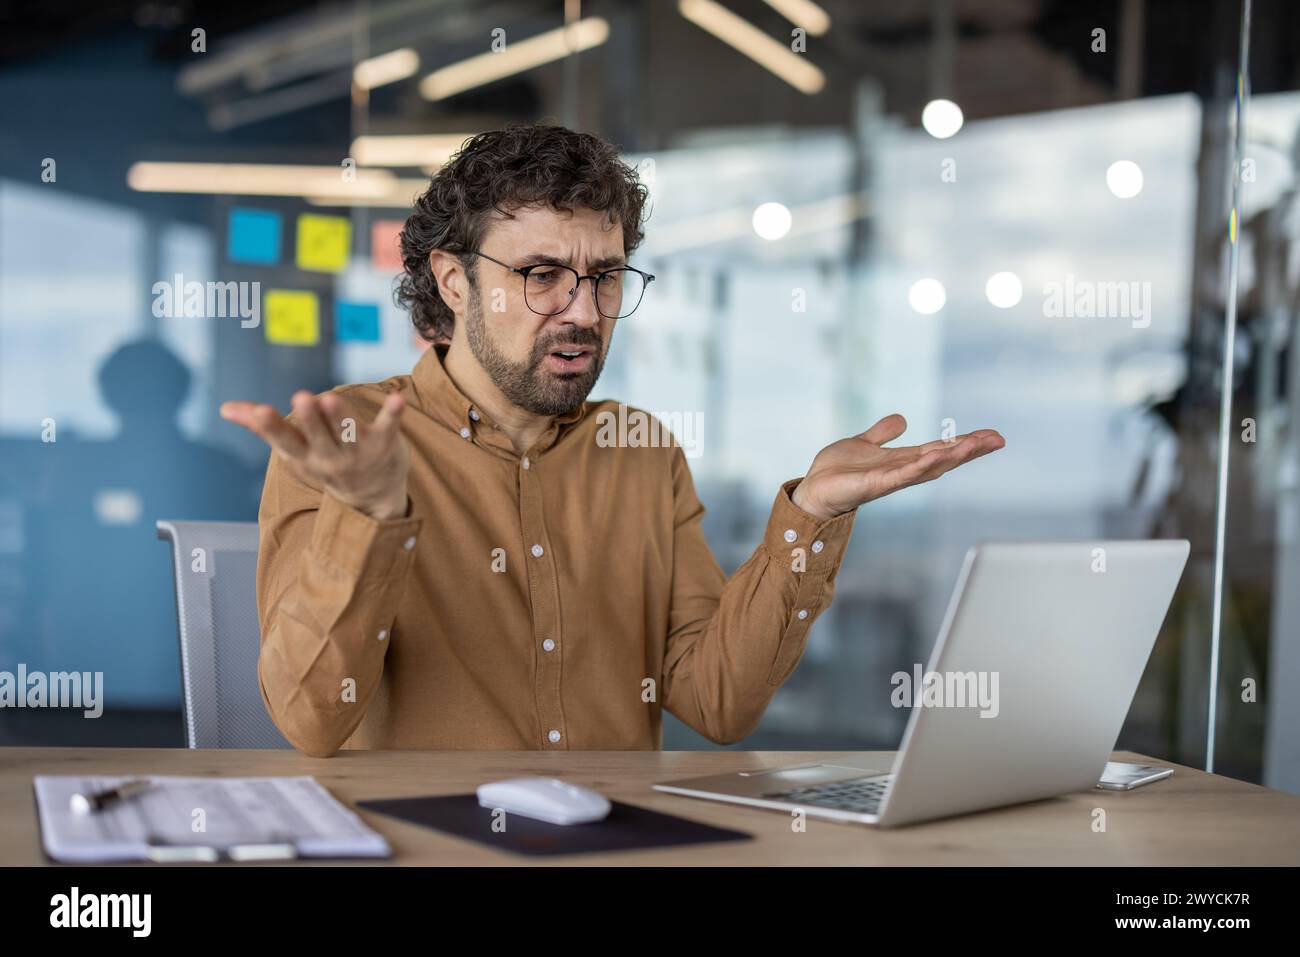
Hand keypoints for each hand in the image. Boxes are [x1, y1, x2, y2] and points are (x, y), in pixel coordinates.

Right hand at [220, 390, 410, 520]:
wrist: (373, 499)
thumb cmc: (325, 464)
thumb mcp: (294, 451)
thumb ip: (263, 427)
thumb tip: (225, 408)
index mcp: (305, 456)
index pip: (286, 441)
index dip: (272, 426)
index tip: (260, 410)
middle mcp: (330, 457)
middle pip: (319, 437)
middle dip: (311, 419)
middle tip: (302, 397)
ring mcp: (358, 453)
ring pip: (349, 432)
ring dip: (342, 416)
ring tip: (331, 398)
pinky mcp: (385, 444)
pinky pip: (388, 429)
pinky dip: (392, 415)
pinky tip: (398, 400)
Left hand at [791, 414, 1004, 520]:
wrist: (813, 490)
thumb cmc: (836, 471)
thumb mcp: (863, 443)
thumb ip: (883, 433)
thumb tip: (903, 419)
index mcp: (903, 460)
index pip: (941, 449)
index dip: (965, 442)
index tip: (991, 435)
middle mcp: (903, 471)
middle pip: (944, 458)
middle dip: (970, 450)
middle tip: (997, 439)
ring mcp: (892, 479)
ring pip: (929, 467)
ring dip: (952, 456)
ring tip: (975, 444)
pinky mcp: (876, 485)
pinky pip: (903, 475)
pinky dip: (920, 466)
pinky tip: (936, 455)